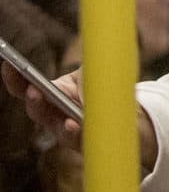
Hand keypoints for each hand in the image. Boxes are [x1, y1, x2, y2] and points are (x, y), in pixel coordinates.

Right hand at [0, 67, 157, 171]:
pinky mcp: (83, 143)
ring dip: (49, 116)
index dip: (15, 77)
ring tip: (47, 101)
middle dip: (32, 99)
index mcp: (54, 94)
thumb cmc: (108, 93)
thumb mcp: (95, 74)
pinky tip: (73, 124)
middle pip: (36, 108)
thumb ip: (88, 64)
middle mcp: (55, 114)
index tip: (8, 63)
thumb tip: (91, 47)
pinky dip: (72, 132)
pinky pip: (75, 140)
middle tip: (32, 89)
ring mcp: (67, 131)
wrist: (134, 119)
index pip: (27, 88)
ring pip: (53, 126)